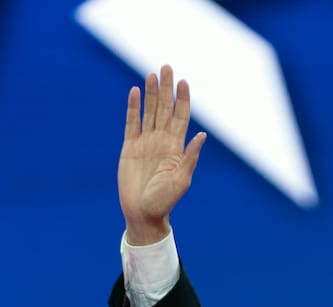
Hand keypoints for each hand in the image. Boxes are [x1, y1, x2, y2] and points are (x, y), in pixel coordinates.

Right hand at [118, 65, 206, 244]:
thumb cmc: (165, 201)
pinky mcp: (129, 147)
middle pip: (164, 108)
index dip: (182, 99)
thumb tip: (202, 136)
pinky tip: (134, 92)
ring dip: (150, 93)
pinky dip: (132, 108)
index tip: (183, 82)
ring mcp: (145, 142)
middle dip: (166, 88)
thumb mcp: (181, 180)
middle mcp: (162, 141)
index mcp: (176, 147)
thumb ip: (190, 157)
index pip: (180, 117)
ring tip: (151, 74)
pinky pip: (131, 123)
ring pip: (148, 111)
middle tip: (166, 67)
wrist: (143, 214)